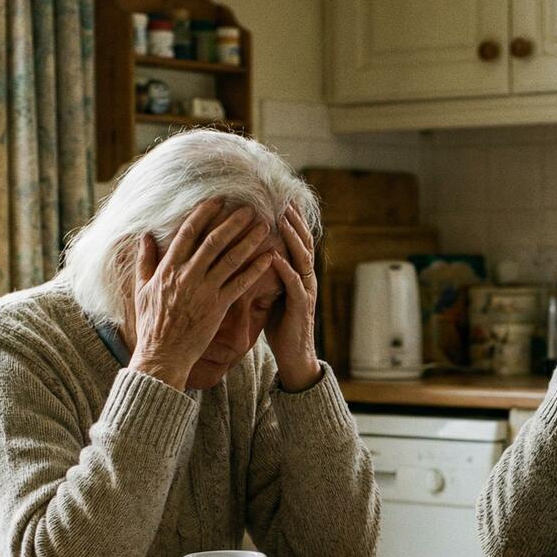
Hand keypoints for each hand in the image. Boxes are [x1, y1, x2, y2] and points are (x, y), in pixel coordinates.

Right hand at [128, 199, 275, 388]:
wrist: (162, 354)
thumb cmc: (151, 323)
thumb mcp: (142, 288)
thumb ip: (146, 260)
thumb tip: (145, 236)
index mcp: (168, 268)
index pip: (188, 233)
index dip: (204, 214)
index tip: (217, 200)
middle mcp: (188, 275)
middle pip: (214, 241)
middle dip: (232, 221)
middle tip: (248, 207)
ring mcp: (204, 291)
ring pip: (231, 259)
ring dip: (249, 240)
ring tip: (263, 226)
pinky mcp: (218, 307)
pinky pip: (241, 284)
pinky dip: (255, 269)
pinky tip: (269, 257)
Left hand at [267, 204, 322, 390]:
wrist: (294, 356)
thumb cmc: (281, 325)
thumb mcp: (273, 294)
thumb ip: (268, 274)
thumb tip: (250, 254)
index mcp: (299, 275)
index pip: (298, 242)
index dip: (292, 221)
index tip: (280, 200)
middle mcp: (306, 279)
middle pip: (304, 243)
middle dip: (294, 221)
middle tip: (283, 200)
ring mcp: (306, 292)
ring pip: (302, 258)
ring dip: (292, 238)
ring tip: (281, 220)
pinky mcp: (301, 307)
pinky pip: (294, 284)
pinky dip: (285, 269)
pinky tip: (275, 257)